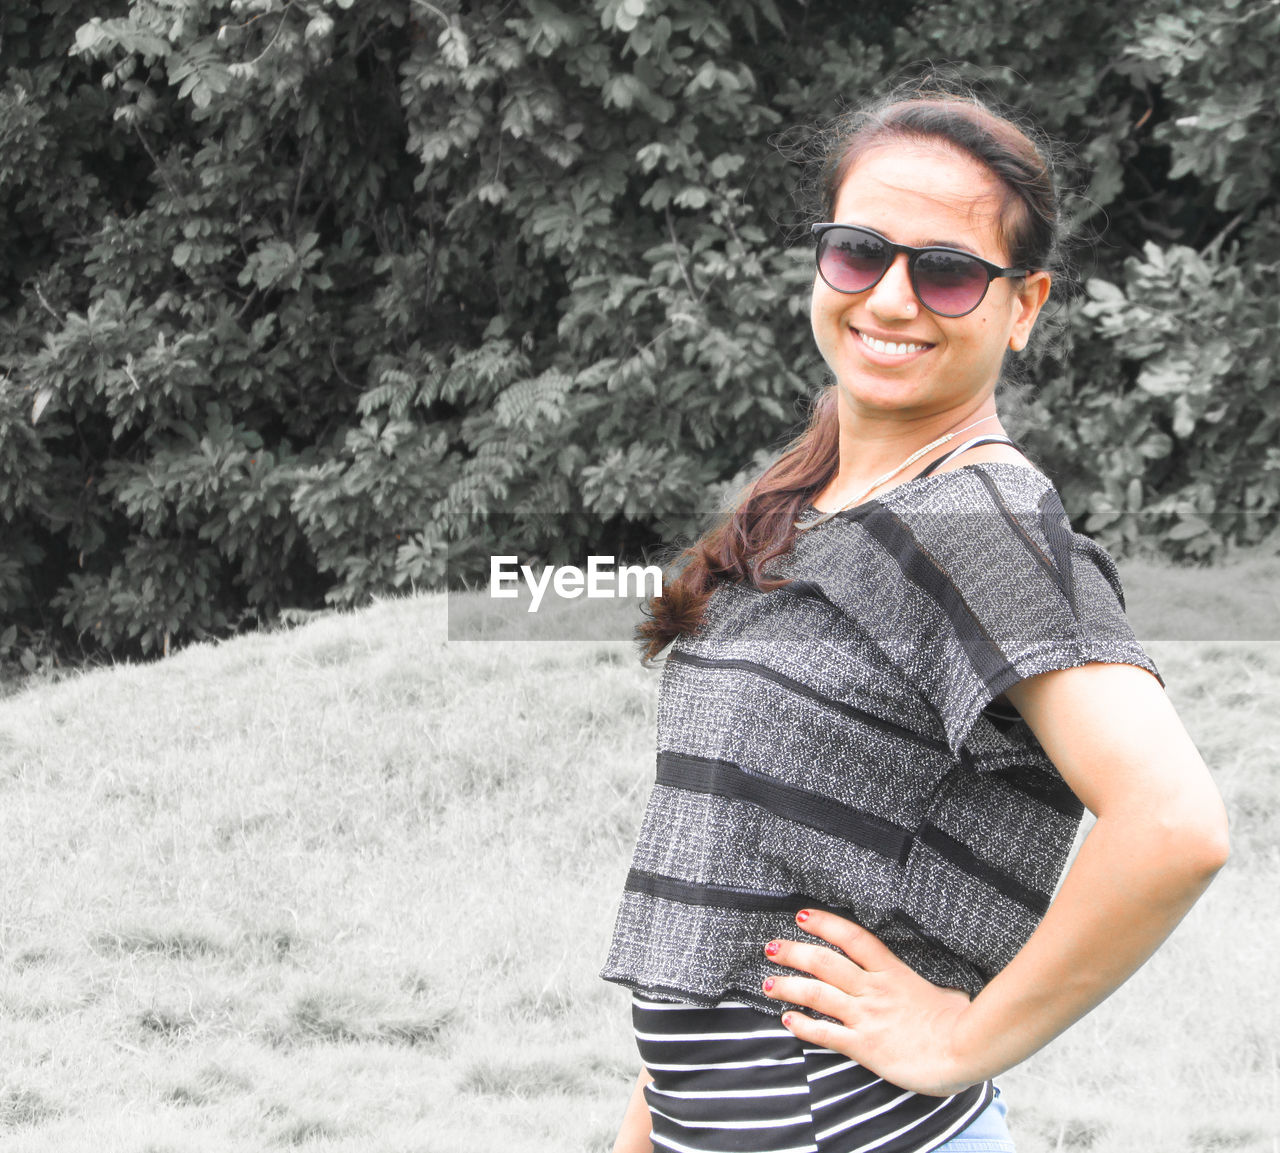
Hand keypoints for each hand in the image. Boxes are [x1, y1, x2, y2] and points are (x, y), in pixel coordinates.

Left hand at [761, 908, 977, 1096]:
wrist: (964, 1050)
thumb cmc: (962, 1022)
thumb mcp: (948, 992)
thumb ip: (932, 987)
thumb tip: (945, 990)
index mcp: (892, 971)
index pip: (852, 938)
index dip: (824, 924)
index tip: (802, 916)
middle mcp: (873, 989)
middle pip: (825, 962)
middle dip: (794, 953)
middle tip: (771, 947)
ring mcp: (867, 1016)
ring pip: (818, 994)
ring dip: (788, 987)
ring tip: (768, 983)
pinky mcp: (864, 1046)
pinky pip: (825, 1033)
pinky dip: (803, 1026)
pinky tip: (787, 1020)